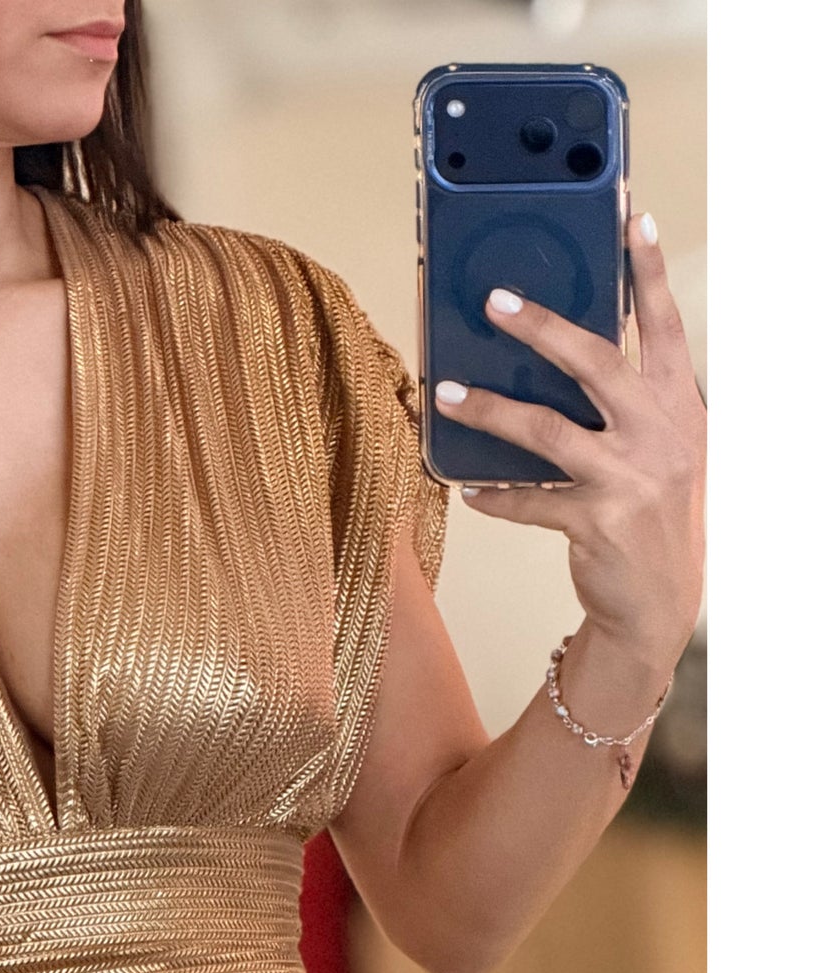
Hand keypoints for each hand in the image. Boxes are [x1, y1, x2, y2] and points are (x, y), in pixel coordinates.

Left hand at [432, 211, 705, 674]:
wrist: (658, 601)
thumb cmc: (649, 514)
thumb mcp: (657, 450)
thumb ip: (623, 407)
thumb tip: (551, 363)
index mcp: (678, 407)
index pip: (665, 327)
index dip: (647, 273)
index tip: (629, 220)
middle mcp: (661, 434)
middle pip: (596, 362)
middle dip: (543, 327)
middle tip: (496, 301)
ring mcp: (630, 478)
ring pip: (547, 431)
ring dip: (489, 410)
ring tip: (446, 395)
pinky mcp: (596, 522)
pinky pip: (527, 502)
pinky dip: (494, 495)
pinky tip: (467, 487)